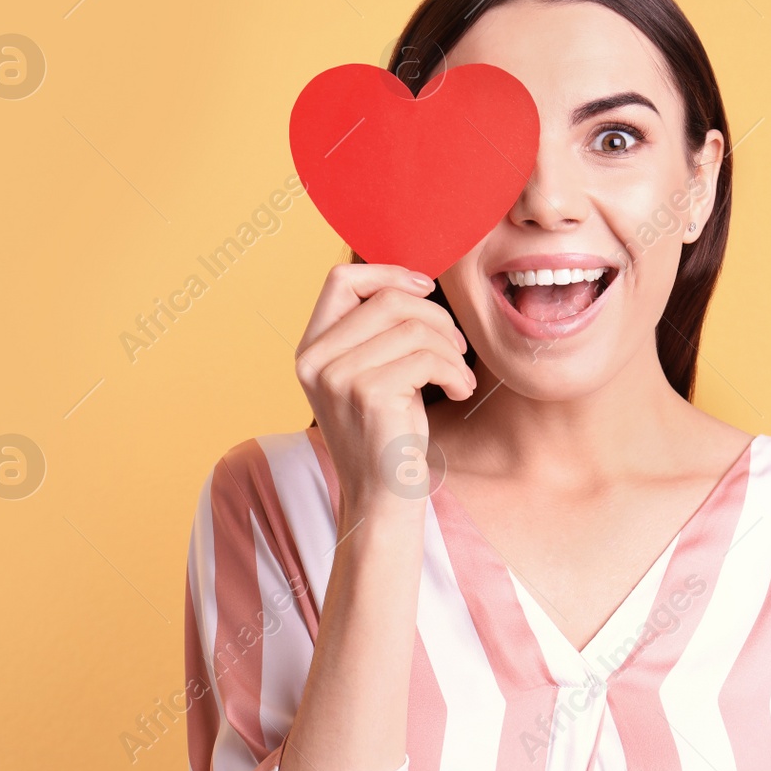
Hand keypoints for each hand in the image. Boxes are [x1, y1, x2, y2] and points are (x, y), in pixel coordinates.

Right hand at [294, 263, 474, 516]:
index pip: (341, 280)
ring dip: (450, 350)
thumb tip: (415, 281)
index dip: (389, 273)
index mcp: (311, 348)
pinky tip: (459, 391)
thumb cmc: (387, 433)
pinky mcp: (367, 393)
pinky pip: (427, 357)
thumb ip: (376, 332)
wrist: (382, 497)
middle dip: (435, 317)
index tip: (426, 288)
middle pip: (388, 299)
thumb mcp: (372, 373)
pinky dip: (455, 371)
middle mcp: (315, 359)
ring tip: (458, 376)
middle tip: (455, 346)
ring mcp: (337, 376)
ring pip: (413, 328)